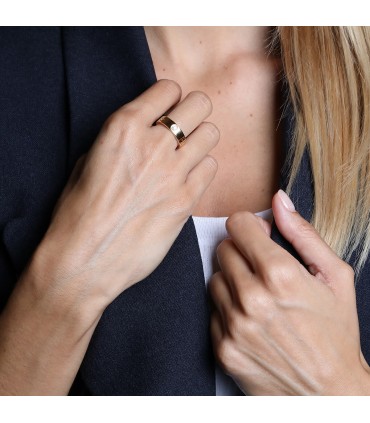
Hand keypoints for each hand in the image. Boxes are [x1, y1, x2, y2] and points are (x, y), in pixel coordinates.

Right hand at [31, 79, 218, 314]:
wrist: (85, 260)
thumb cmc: (78, 213)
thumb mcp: (89, 161)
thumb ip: (123, 140)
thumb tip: (146, 132)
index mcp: (123, 127)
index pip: (168, 88)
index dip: (169, 98)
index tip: (167, 110)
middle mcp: (152, 144)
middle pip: (199, 104)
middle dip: (193, 113)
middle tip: (184, 129)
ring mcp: (173, 172)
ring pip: (211, 134)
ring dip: (200, 142)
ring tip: (186, 158)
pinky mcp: (186, 200)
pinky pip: (211, 169)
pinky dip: (202, 171)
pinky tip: (186, 182)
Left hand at [210, 190, 369, 394]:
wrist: (329, 393)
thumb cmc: (337, 332)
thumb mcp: (335, 276)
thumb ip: (303, 234)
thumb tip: (279, 200)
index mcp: (279, 275)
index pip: (237, 226)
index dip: (249, 226)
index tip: (258, 235)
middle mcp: (252, 299)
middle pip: (223, 249)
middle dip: (241, 251)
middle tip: (262, 267)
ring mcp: (234, 325)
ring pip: (214, 278)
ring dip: (232, 280)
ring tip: (258, 295)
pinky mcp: (224, 348)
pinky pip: (212, 311)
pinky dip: (228, 309)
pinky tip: (251, 318)